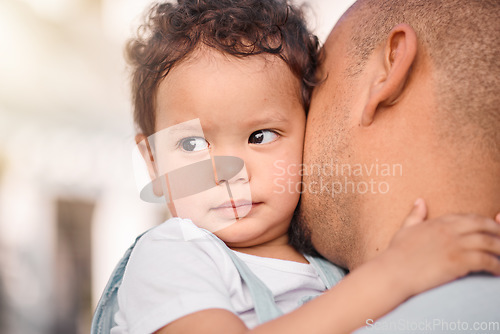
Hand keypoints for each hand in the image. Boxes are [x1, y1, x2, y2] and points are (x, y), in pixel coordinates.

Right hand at [381, 199, 499, 296]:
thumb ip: (415, 215)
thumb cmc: (397, 253)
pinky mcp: (459, 261)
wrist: (394, 271)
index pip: (469, 217)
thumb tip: (419, 200)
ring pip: (489, 243)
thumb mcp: (405, 229)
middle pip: (483, 226)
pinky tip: (498, 272)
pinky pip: (486, 260)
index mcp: (439, 222)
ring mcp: (455, 245)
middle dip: (498, 232)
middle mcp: (449, 231)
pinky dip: (496, 265)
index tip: (492, 229)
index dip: (484, 222)